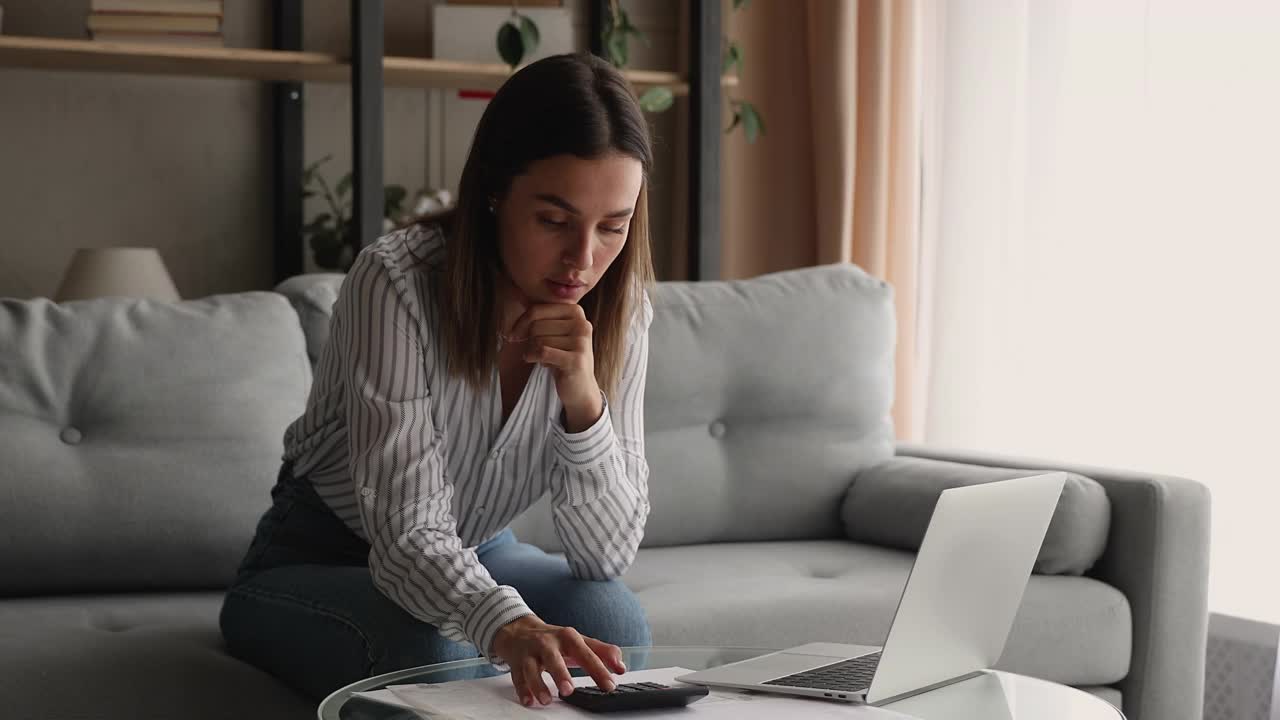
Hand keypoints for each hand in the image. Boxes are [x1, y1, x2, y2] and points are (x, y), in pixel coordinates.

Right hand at [492, 615, 626, 705]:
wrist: (520, 630)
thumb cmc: (554, 640)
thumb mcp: (578, 641)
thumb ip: (602, 652)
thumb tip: (621, 667)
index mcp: (567, 637)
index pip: (585, 653)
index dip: (598, 669)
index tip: (609, 684)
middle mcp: (547, 643)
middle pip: (553, 657)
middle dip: (560, 673)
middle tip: (569, 690)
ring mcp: (530, 653)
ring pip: (531, 669)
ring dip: (538, 684)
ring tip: (546, 700)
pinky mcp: (516, 663)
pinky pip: (517, 677)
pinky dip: (522, 690)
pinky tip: (529, 701)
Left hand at [506, 303, 602, 431]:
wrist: (580, 387)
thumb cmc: (562, 356)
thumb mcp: (554, 332)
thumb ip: (540, 316)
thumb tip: (515, 297)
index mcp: (576, 312)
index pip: (537, 310)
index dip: (521, 323)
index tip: (515, 334)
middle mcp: (582, 324)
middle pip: (536, 326)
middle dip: (530, 340)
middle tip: (538, 351)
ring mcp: (581, 342)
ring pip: (538, 340)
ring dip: (534, 351)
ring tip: (545, 358)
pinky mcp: (576, 359)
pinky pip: (542, 352)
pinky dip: (534, 358)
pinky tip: (541, 363)